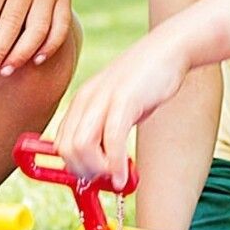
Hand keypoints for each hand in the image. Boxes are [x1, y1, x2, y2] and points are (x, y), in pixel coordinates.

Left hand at [55, 29, 187, 188]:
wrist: (168, 50)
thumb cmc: (146, 81)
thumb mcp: (118, 105)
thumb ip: (107, 130)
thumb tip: (105, 164)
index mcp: (81, 102)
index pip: (60, 143)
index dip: (73, 167)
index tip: (92, 178)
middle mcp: (86, 100)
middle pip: (66, 148)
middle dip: (84, 172)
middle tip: (105, 179)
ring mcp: (104, 99)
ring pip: (81, 146)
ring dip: (97, 170)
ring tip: (116, 175)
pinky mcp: (125, 100)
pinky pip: (112, 139)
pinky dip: (116, 164)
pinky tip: (124, 175)